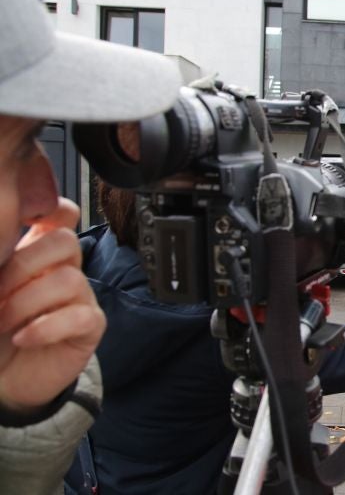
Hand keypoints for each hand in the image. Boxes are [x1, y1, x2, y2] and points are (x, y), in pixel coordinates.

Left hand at [0, 199, 105, 414]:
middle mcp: (65, 270)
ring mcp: (81, 298)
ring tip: (2, 323)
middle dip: (23, 267)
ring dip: (26, 303)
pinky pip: (79, 317)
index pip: (62, 216)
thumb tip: (0, 243)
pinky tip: (22, 338)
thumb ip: (2, 263)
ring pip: (69, 280)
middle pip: (65, 242)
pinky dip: (44, 327)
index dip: (52, 210)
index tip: (26, 224)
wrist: (5, 379)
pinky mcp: (90, 328)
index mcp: (40, 255)